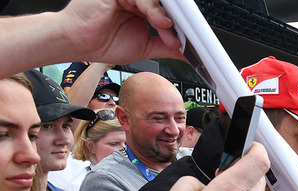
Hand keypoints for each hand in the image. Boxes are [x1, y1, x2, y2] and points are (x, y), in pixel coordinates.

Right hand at [59, 0, 182, 64]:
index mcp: (142, 10)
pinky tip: (162, 23)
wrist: (77, 43)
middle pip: (165, 6)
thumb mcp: (144, 47)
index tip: (191, 41)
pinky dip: (155, 11)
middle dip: (177, 23)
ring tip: (170, 32)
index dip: (179, 27)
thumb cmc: (102, 42)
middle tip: (187, 37)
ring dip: (167, 18)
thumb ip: (165, 46)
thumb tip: (184, 51)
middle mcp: (136, 0)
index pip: (167, 14)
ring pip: (156, 2)